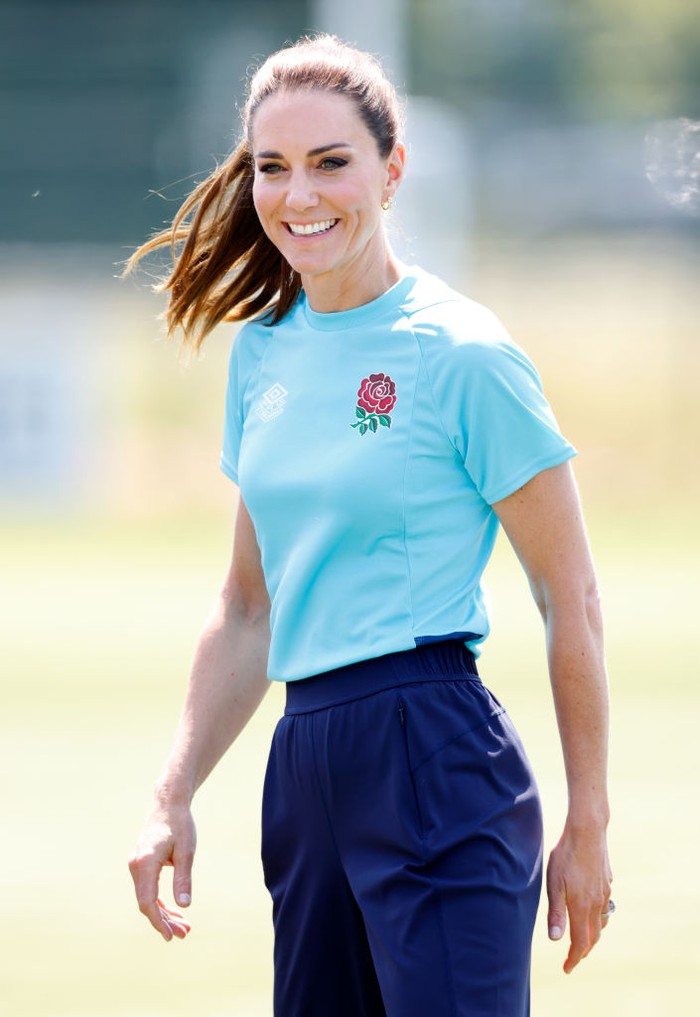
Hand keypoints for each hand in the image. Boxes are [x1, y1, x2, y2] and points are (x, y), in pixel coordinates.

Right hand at [128, 801, 196, 940]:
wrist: (168, 804)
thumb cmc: (180, 825)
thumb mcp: (186, 851)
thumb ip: (183, 878)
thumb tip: (185, 906)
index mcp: (145, 863)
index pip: (147, 901)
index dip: (158, 921)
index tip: (170, 936)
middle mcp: (136, 866)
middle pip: (147, 903)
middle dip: (164, 921)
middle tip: (185, 934)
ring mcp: (136, 865)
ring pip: (147, 898)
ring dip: (164, 913)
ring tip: (184, 927)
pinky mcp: (141, 865)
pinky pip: (148, 889)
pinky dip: (160, 901)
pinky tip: (174, 911)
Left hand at [546, 820, 612, 973]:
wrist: (588, 831)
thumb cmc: (566, 855)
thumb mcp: (554, 883)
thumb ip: (556, 912)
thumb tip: (555, 939)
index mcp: (582, 907)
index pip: (580, 942)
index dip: (573, 958)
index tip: (567, 968)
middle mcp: (596, 903)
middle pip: (593, 935)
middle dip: (583, 950)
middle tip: (574, 958)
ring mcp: (604, 893)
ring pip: (601, 922)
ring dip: (593, 934)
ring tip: (584, 938)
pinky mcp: (607, 882)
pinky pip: (604, 906)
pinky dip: (598, 916)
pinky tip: (592, 910)